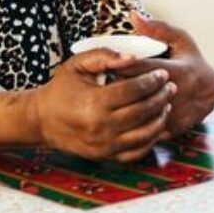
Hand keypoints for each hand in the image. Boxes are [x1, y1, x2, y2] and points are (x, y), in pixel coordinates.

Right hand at [30, 49, 173, 161]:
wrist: (42, 120)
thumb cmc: (61, 89)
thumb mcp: (77, 65)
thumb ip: (104, 56)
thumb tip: (132, 58)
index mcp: (94, 103)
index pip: (133, 90)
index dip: (152, 81)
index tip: (162, 74)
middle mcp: (101, 127)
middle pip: (143, 112)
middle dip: (161, 97)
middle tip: (170, 87)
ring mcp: (105, 145)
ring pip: (145, 134)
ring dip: (161, 118)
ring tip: (167, 104)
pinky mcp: (107, 156)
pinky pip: (138, 152)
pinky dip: (152, 139)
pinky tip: (156, 124)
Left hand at [109, 11, 213, 137]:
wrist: (209, 94)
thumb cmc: (190, 62)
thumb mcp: (180, 41)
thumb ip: (156, 29)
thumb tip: (133, 15)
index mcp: (178, 71)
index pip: (144, 69)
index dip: (123, 67)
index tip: (108, 65)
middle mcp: (178, 95)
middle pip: (139, 94)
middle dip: (118, 89)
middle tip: (101, 84)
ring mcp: (175, 114)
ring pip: (140, 115)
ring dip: (123, 108)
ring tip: (108, 100)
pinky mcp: (171, 130)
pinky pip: (145, 128)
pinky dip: (132, 123)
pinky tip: (120, 115)